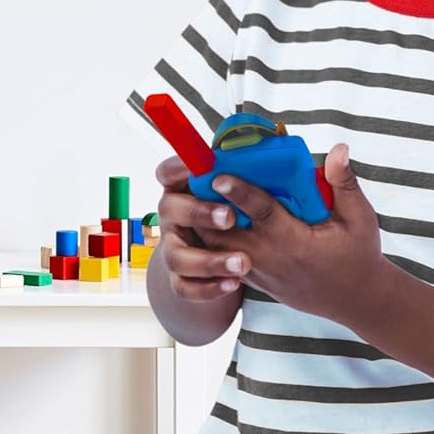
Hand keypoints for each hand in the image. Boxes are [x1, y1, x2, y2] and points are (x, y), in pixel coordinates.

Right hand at [153, 154, 249, 300]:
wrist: (223, 250)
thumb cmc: (230, 209)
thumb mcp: (231, 187)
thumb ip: (239, 171)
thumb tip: (265, 145)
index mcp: (181, 188)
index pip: (167, 171)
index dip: (178, 166)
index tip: (200, 165)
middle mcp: (172, 216)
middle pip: (169, 209)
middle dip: (199, 212)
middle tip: (231, 217)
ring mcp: (173, 247)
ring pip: (178, 256)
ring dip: (210, 260)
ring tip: (244, 262)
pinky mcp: (180, 277)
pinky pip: (186, 287)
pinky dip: (209, 288)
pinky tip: (234, 283)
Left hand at [193, 143, 389, 324]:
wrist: (354, 300)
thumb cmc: (358, 255)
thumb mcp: (360, 219)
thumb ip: (344, 184)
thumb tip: (339, 149)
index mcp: (295, 243)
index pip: (261, 214)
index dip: (239, 193)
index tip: (219, 176)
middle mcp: (271, 259)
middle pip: (226, 231)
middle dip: (207, 206)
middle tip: (194, 176)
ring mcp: (259, 272)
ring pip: (218, 247)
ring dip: (205, 222)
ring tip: (194, 192)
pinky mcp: (254, 278)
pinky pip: (222, 258)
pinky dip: (211, 238)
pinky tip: (203, 216)